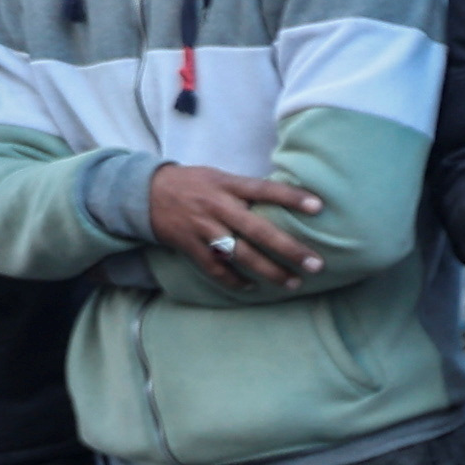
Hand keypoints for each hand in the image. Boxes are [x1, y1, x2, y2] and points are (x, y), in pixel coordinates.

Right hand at [145, 164, 325, 288]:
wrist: (144, 192)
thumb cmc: (194, 184)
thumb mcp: (220, 177)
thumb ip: (247, 191)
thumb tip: (288, 201)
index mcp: (227, 185)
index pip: (264, 189)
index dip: (291, 197)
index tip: (319, 206)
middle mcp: (217, 206)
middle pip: (258, 230)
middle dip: (289, 249)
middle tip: (316, 265)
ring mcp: (202, 228)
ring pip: (240, 254)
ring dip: (269, 271)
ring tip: (293, 283)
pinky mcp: (188, 245)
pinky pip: (214, 268)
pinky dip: (233, 280)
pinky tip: (252, 287)